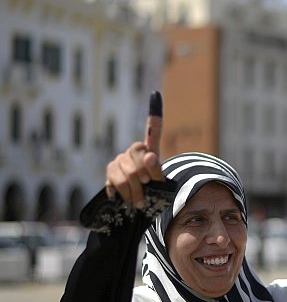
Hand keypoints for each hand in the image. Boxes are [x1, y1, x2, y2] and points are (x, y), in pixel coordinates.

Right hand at [105, 94, 163, 208]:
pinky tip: (125, 199)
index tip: (155, 94)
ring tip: (139, 202)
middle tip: (147, 188)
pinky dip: (123, 194)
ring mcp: (119, 160)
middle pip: (137, 157)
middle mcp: (133, 151)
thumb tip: (150, 156)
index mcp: (150, 151)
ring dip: (134, 191)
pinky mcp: (110, 172)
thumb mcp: (160, 185)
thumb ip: (157, 171)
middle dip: (144, 176)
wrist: (138, 207)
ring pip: (126, 172)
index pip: (153, 132)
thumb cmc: (153, 194)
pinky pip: (115, 181)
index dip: (155, 115)